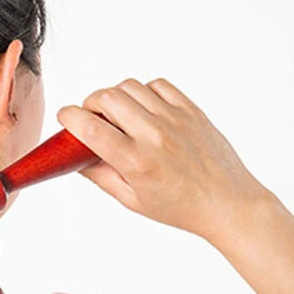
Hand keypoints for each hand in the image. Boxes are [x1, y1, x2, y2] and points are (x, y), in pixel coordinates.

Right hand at [56, 77, 272, 242]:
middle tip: (91, 117)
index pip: (91, 128)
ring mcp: (175, 119)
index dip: (69, 117)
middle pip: (107, 97)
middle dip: (90, 103)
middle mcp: (155, 136)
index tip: (65, 117)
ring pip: (130, 86)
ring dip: (115, 96)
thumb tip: (76, 158)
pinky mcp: (191, 111)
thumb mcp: (133, 201)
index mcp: (137, 162)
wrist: (228, 203)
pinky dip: (143, 92)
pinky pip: (158, 85)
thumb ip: (101, 176)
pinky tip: (143, 109)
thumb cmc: (181, 208)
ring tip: (117, 114)